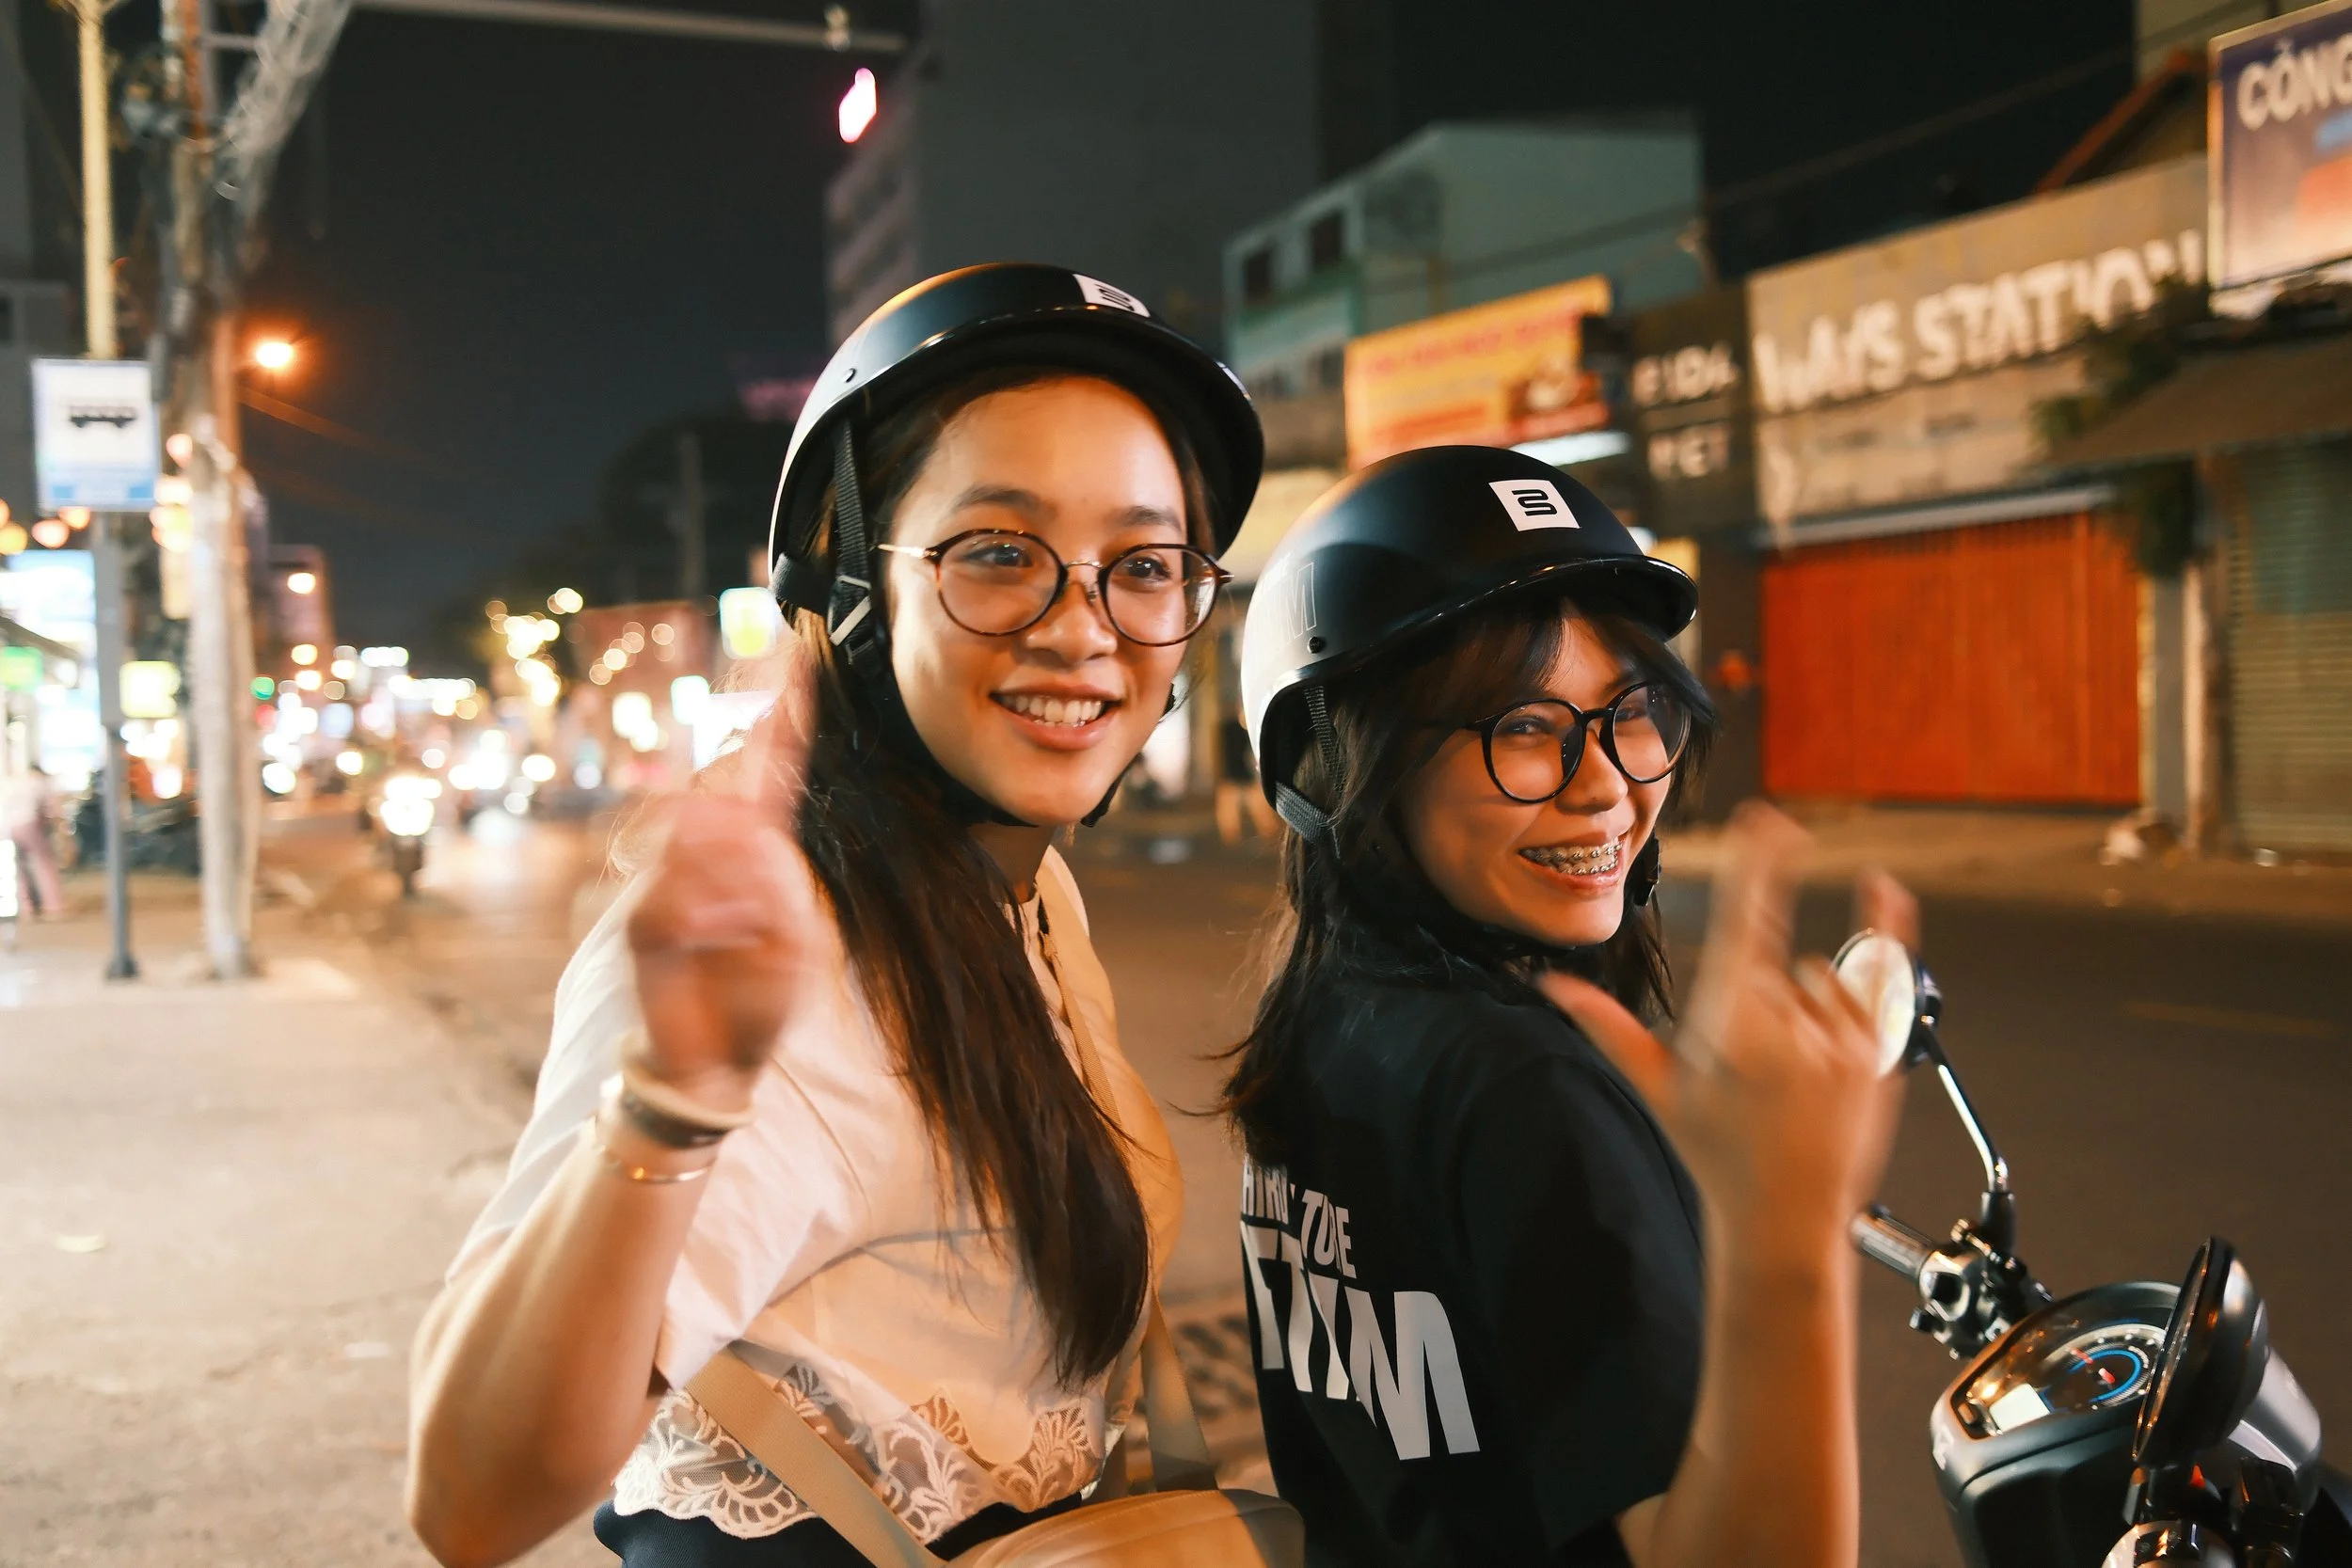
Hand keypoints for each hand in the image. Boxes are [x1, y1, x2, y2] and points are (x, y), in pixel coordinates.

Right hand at [624, 657, 822, 1115]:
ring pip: (699, 842)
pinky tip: (717, 946)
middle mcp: (709, 854)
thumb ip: (772, 883)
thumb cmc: (756, 1005)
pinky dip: (705, 922)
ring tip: (745, 935)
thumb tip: (729, 831)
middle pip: (726, 791)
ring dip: (734, 890)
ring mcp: (668, 880)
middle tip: (760, 866)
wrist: (713, 1068)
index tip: (792, 651)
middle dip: (745, 821)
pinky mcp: (641, 917)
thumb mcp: (795, 944)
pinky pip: (672, 898)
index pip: (769, 769)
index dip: (777, 711)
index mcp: (758, 853)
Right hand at [1540, 804, 1913, 1266]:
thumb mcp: (1658, 1090)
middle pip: (1772, 964)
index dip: (1759, 861)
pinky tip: (1882, 888)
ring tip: (1792, 1076)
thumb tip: (1553, 986)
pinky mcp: (1880, 1052)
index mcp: (1730, 1024)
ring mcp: (1842, 1038)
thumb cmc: (1717, 1158)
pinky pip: (1879, 973)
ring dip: (1805, 1008)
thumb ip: (1608, 1027)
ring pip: (1820, 978)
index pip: (1748, 920)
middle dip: (1757, 997)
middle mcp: (1791, 1025)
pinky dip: (1882, 931)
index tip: (1767, 819)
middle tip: (1748, 1069)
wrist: (1786, 1222)